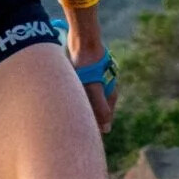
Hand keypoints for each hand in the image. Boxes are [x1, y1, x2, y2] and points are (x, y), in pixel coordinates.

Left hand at [66, 15, 114, 134]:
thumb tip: (106, 129)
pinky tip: (68, 100)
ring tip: (69, 117)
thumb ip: (100, 108)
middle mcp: (106, 88)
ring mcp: (97, 81)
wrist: (83, 40)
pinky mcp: (88, 75)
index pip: (105, 118)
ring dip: (82, 108)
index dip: (96, 128)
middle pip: (98, 110)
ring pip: (89, 101)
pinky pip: (83, 92)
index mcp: (110, 94)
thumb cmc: (87, 65)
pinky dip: (77, 98)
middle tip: (75, 130)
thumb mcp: (93, 88)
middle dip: (88, 119)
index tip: (86, 137)